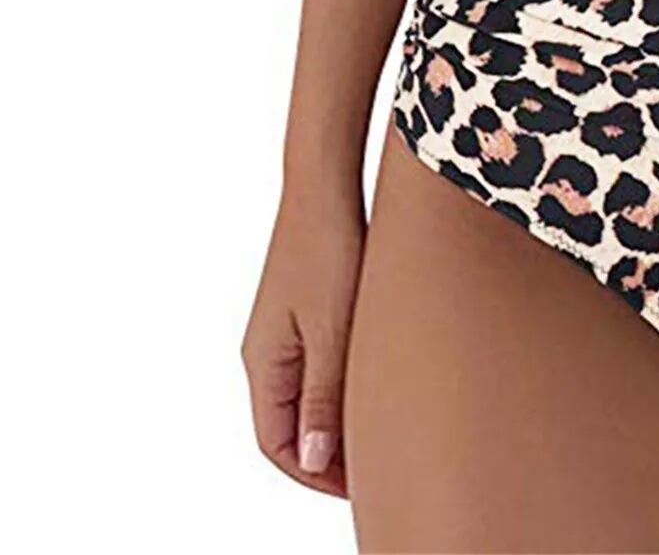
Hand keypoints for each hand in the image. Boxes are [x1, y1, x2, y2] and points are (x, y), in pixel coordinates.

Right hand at [241, 184, 365, 496]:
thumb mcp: (332, 328)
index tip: (358, 487)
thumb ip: (322, 395)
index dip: (314, 473)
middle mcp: (269, 350)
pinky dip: (342, 384)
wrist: (325, 183)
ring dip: (337, 418)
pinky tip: (378, 381)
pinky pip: (320, 363)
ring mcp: (287, 328)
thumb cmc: (327, 247)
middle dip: (327, 454)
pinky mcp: (309, 306)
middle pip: (289, 425)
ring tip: (381, 431)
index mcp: (265, 362)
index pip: (277, 444)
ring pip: (307, 394)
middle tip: (374, 468)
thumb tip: (312, 458)